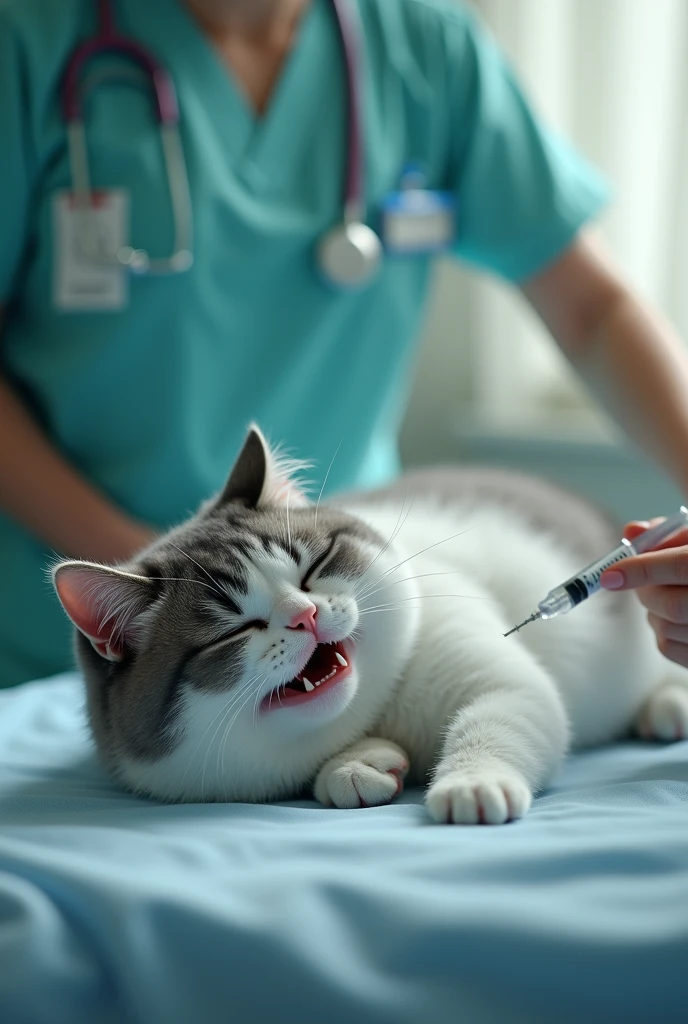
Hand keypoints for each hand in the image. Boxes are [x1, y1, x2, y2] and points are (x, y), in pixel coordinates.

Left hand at [601, 520, 687, 667]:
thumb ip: (667, 535)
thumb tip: (631, 531)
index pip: (682, 566)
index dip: (642, 569)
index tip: (609, 575)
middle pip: (672, 604)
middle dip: (645, 590)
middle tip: (643, 579)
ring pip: (665, 628)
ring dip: (651, 610)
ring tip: (664, 593)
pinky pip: (667, 647)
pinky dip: (659, 630)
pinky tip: (672, 617)